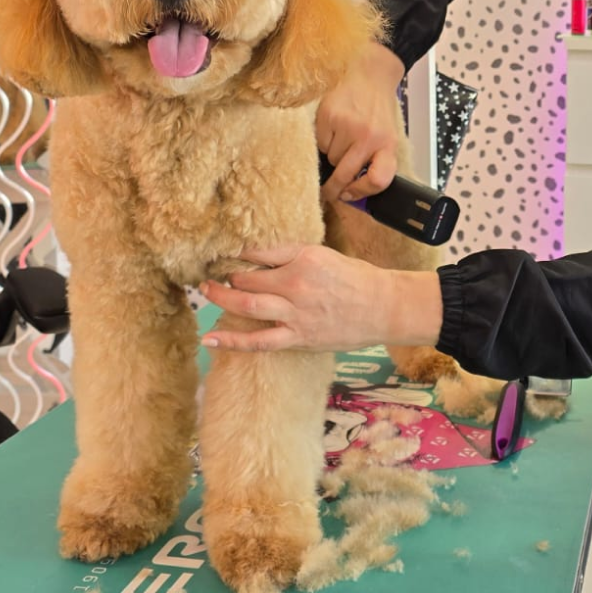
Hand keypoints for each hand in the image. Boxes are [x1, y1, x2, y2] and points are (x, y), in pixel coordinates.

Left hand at [199, 244, 442, 352]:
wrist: (384, 308)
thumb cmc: (359, 279)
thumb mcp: (326, 256)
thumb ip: (294, 257)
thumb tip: (263, 258)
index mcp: (304, 257)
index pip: (259, 251)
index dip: (236, 252)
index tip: (223, 251)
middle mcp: (296, 283)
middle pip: (247, 278)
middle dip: (226, 274)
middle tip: (212, 271)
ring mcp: (295, 313)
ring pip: (246, 305)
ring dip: (221, 297)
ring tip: (206, 290)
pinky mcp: (297, 337)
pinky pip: (257, 341)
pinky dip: (231, 341)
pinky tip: (209, 338)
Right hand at [315, 40, 405, 202]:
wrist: (370, 75)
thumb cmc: (376, 110)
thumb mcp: (386, 136)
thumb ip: (375, 160)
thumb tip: (351, 191)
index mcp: (388, 145)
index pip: (378, 180)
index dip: (361, 192)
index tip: (348, 195)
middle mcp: (369, 136)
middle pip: (346, 174)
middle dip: (334, 187)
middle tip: (328, 191)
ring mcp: (348, 126)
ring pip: (331, 159)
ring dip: (333, 155)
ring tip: (341, 137)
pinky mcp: (329, 115)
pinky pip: (320, 143)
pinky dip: (324, 140)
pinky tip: (333, 127)